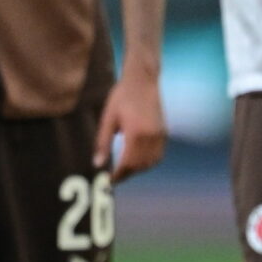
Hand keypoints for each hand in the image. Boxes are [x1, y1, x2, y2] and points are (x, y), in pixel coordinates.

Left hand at [95, 66, 167, 182]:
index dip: (118, 175)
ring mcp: (160, 135)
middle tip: (115, 177)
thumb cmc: (122, 97)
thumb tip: (97, 164)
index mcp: (136, 134)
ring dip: (139, 169)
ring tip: (125, 169)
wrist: (143, 80)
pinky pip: (158, 155)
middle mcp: (151, 137)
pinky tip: (138, 160)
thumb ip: (102, 143)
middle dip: (127, 174)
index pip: (127, 164)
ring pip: (151, 162)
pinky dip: (149, 162)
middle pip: (140, 166)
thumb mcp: (108, 119)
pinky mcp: (164, 132)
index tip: (109, 181)